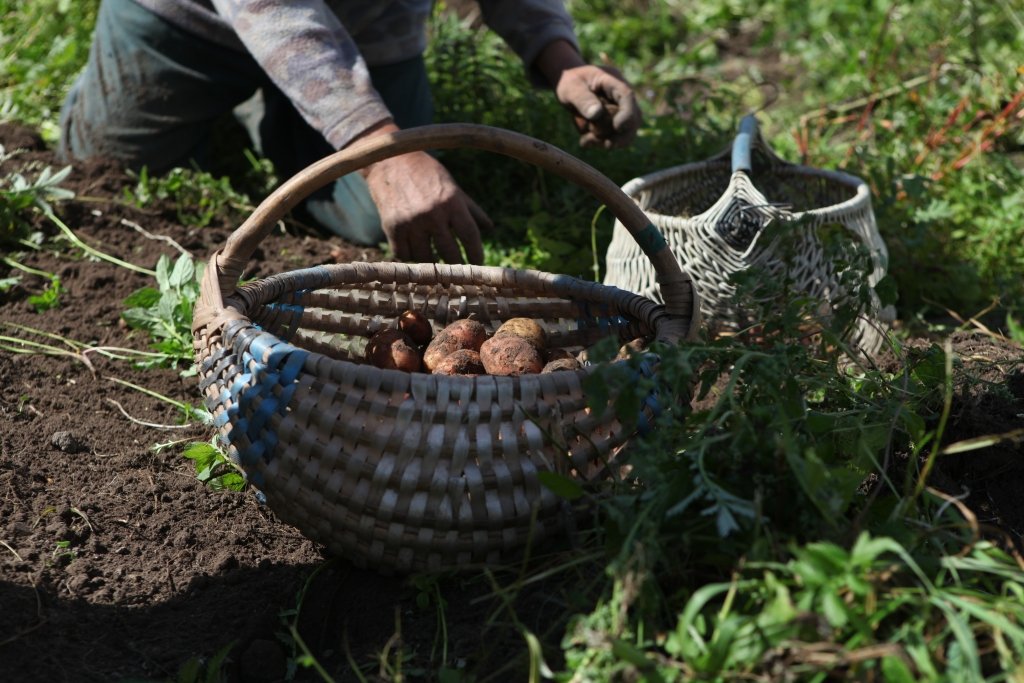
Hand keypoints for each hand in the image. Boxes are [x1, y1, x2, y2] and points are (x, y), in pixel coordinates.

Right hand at [358, 124, 489, 264]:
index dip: (476, 254)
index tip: (478, 264)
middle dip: (456, 266)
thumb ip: (471, 209)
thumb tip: (490, 228)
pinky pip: (404, 255)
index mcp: (451, 202)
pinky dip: (410, 257)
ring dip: (431, 263)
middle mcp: (432, 213)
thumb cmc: (426, 173)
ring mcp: (411, 222)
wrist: (389, 161)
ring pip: (425, 258)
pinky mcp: (392, 227)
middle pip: (449, 253)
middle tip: (457, 273)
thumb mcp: (452, 186)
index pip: (470, 236)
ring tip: (434, 262)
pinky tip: (415, 253)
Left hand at [535, 40, 641, 148]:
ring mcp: (620, 110)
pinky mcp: (614, 122)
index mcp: (612, 81)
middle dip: (621, 134)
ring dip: (608, 140)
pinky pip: (614, 137)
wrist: (568, 85)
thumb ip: (582, 99)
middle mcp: (621, 96)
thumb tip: (596, 114)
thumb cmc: (568, 82)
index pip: (627, 96)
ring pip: (626, 131)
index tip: (617, 127)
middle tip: (603, 143)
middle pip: (633, 118)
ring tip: (585, 140)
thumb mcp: (571, 88)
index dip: (627, 114)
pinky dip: (601, 142)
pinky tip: (585, 141)